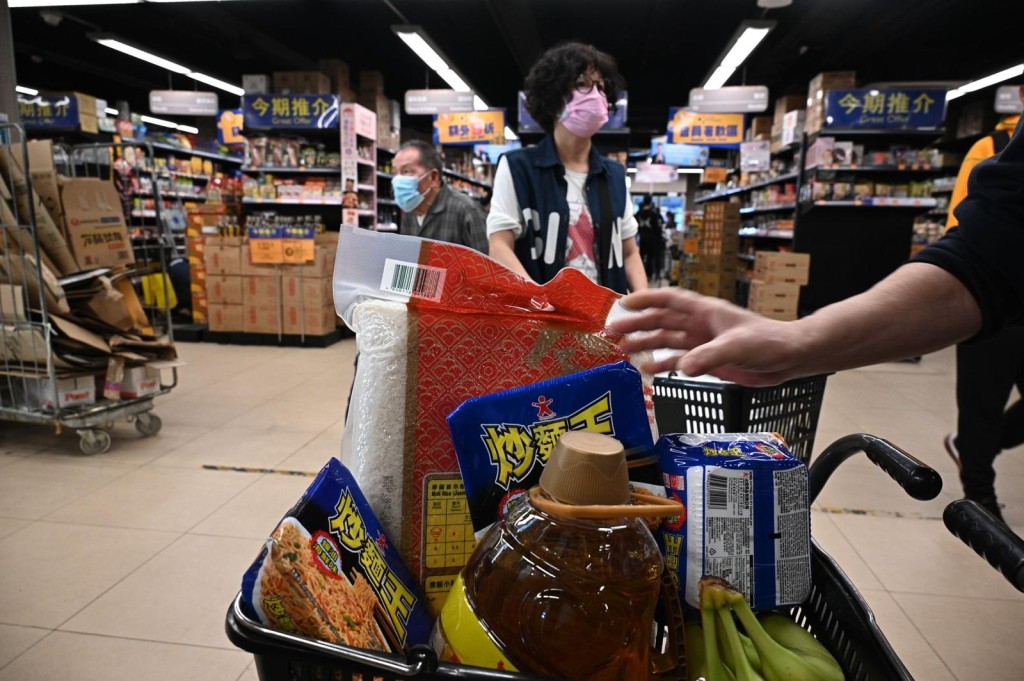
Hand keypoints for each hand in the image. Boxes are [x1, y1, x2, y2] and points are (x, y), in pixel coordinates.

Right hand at [610, 289, 809, 385]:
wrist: (788, 358)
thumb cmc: (767, 342)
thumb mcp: (737, 346)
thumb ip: (709, 357)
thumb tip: (683, 368)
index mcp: (705, 311)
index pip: (669, 300)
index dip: (646, 299)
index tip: (624, 303)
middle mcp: (699, 324)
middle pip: (662, 321)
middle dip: (637, 324)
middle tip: (613, 332)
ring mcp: (702, 342)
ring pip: (667, 341)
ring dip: (646, 344)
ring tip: (623, 350)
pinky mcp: (708, 360)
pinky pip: (679, 360)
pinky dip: (663, 364)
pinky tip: (648, 370)